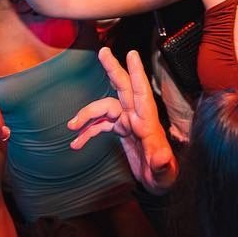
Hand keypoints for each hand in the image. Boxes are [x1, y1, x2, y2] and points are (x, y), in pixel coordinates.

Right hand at [67, 48, 177, 194]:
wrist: (158, 184)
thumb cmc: (164, 177)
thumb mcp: (165, 174)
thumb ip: (162, 165)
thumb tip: (161, 157)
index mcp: (148, 122)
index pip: (142, 93)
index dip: (136, 73)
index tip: (132, 53)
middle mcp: (137, 117)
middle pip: (124, 88)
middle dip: (114, 70)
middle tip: (103, 52)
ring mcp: (127, 122)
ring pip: (105, 108)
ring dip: (87, 114)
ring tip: (72, 127)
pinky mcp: (120, 131)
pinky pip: (99, 125)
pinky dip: (87, 132)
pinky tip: (76, 143)